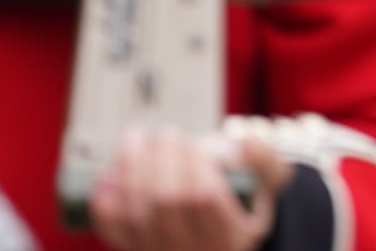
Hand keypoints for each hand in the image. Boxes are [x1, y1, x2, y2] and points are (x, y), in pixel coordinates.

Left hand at [89, 126, 290, 250]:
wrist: (223, 241)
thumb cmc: (246, 206)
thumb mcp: (270, 187)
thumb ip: (265, 161)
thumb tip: (246, 143)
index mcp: (232, 236)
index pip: (205, 197)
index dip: (194, 164)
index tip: (194, 143)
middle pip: (167, 201)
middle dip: (161, 158)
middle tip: (166, 134)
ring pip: (137, 212)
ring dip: (131, 169)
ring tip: (135, 139)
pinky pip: (114, 231)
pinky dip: (105, 203)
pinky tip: (108, 177)